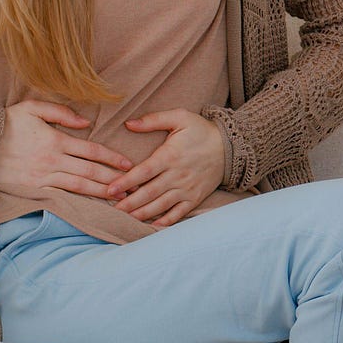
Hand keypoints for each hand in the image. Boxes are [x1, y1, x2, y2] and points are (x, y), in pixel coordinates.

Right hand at [0, 100, 134, 197]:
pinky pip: (61, 196)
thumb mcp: (32, 108)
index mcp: (55, 140)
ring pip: (79, 186)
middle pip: (90, 171)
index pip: (91, 150)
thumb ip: (61, 112)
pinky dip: (79, 201)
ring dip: (101, 193)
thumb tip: (86, 123)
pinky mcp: (33, 189)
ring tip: (119, 198)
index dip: (112, 158)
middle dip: (114, 179)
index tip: (128, 164)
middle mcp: (52, 161)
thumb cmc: (6, 123)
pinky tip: (91, 205)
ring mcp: (42, 177)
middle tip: (134, 186)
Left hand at [106, 108, 224, 227]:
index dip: (126, 182)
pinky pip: (179, 213)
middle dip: (129, 202)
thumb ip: (154, 120)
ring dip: (142, 213)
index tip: (110, 189)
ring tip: (126, 218)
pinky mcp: (195, 197)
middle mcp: (177, 175)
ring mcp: (187, 188)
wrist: (231, 146)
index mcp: (170, 156)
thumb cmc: (201, 130)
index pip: (144, 172)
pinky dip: (166, 221)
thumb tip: (129, 123)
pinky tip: (152, 226)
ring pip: (161, 205)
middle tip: (113, 208)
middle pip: (149, 192)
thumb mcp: (180, 117)